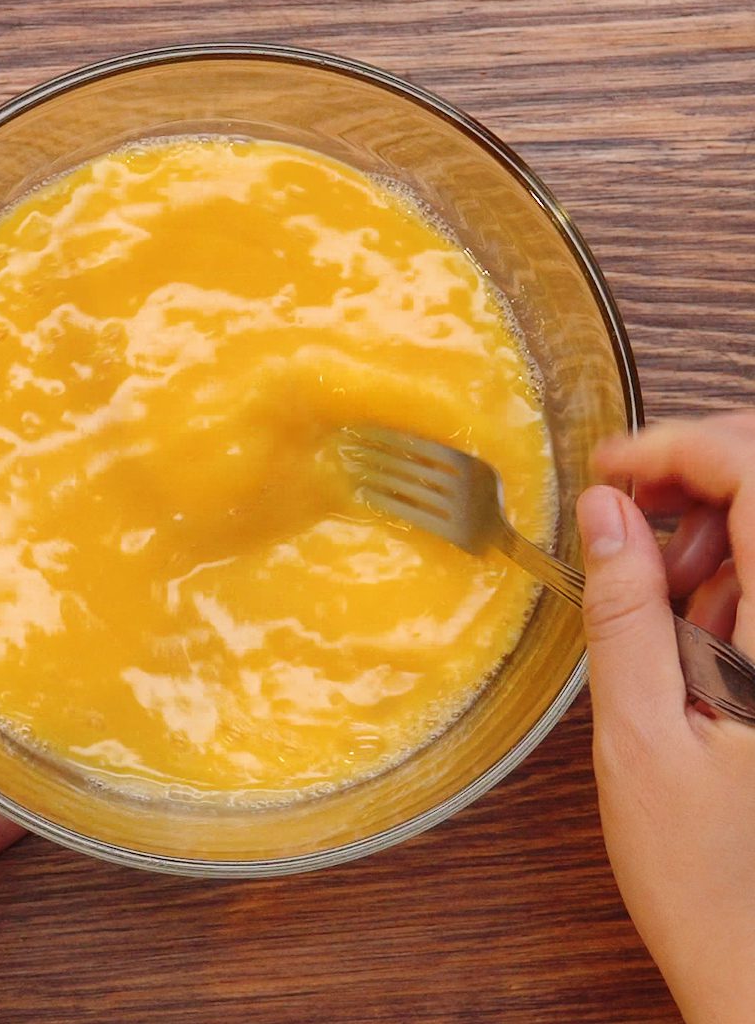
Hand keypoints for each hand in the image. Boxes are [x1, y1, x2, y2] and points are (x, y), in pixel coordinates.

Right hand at [577, 412, 754, 1023]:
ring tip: (652, 594)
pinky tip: (687, 623)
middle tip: (620, 503)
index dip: (681, 448)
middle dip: (693, 469)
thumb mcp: (639, 737)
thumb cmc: (705, 874)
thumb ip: (624, 613)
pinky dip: (720, 573)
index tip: (609, 467)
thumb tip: (603, 512)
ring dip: (704, 529)